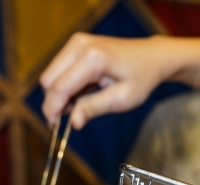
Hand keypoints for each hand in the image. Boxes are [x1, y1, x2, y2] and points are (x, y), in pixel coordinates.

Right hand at [40, 34, 169, 128]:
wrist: (152, 57)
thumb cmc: (142, 77)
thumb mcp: (122, 99)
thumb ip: (94, 109)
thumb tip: (73, 123)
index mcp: (93, 58)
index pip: (58, 87)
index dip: (52, 109)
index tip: (53, 127)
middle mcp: (80, 45)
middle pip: (47, 80)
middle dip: (55, 101)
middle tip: (73, 115)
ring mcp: (76, 42)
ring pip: (51, 75)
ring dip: (60, 93)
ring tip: (84, 101)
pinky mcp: (76, 44)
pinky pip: (59, 69)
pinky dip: (66, 84)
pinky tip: (85, 90)